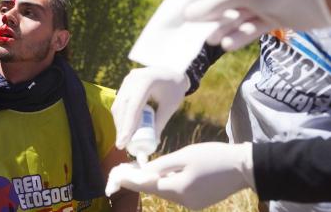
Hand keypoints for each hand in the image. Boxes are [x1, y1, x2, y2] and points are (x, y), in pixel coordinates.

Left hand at [106, 142, 254, 209]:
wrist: (245, 167)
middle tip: (125, 171)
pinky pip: (177, 192)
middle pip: (156, 190)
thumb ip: (162, 164)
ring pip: (166, 191)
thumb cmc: (214, 156)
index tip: (115, 176)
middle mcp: (183, 201)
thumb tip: (145, 171)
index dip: (130, 180)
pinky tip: (163, 175)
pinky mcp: (199, 202)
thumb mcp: (185, 155)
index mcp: (178, 189)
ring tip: (140, 171)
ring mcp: (193, 204)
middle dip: (140, 181)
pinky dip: (168, 184)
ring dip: (154, 182)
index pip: (147, 185)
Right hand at [112, 67, 189, 149]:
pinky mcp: (125, 84)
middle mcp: (132, 79)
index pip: (133, 107)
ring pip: (118, 105)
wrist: (173, 71)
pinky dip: (121, 116)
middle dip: (121, 127)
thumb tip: (151, 143)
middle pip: (122, 107)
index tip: (123, 143)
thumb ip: (160, 123)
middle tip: (122, 144)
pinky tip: (124, 128)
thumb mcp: (170, 106)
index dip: (127, 126)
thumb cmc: (174, 89)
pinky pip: (120, 102)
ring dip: (119, 123)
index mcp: (145, 81)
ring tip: (123, 139)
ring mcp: (127, 80)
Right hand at [184, 0, 330, 50]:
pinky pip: (252, 28)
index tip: (182, 18)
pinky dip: (241, 36)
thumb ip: (213, 4)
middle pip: (222, 5)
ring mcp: (262, 2)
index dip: (196, 2)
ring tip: (214, 40)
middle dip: (210, 19)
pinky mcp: (273, 17)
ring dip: (224, 30)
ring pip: (236, 18)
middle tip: (198, 34)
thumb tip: (186, 15)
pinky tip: (229, 44)